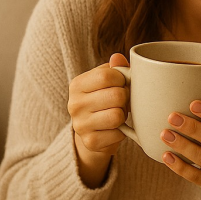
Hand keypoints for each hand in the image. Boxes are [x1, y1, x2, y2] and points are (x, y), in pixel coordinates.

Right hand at [68, 53, 129, 187]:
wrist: (93, 132)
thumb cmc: (104, 101)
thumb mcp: (107, 82)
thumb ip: (115, 68)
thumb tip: (118, 57)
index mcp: (77, 84)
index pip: (108, 75)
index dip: (123, 79)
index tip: (122, 84)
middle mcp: (74, 104)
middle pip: (116, 95)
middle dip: (126, 98)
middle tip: (122, 101)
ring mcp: (80, 125)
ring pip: (117, 115)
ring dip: (124, 115)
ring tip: (118, 114)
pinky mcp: (90, 142)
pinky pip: (118, 134)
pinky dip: (122, 132)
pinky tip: (115, 129)